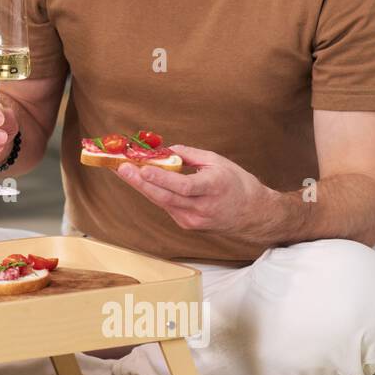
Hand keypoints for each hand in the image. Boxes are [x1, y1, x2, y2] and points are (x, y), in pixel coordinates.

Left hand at [115, 144, 278, 238]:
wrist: (252, 214)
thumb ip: (190, 154)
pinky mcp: (187, 224)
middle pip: (166, 197)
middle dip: (140, 182)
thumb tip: (166, 149)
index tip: (143, 169)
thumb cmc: (237, 183)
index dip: (162, 179)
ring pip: (162, 202)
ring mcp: (193, 220)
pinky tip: (142, 181)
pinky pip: (166, 205)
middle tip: (122, 168)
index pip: (183, 186)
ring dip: (142, 186)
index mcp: (214, 187)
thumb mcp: (218, 161)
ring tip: (124, 171)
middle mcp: (202, 207)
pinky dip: (154, 192)